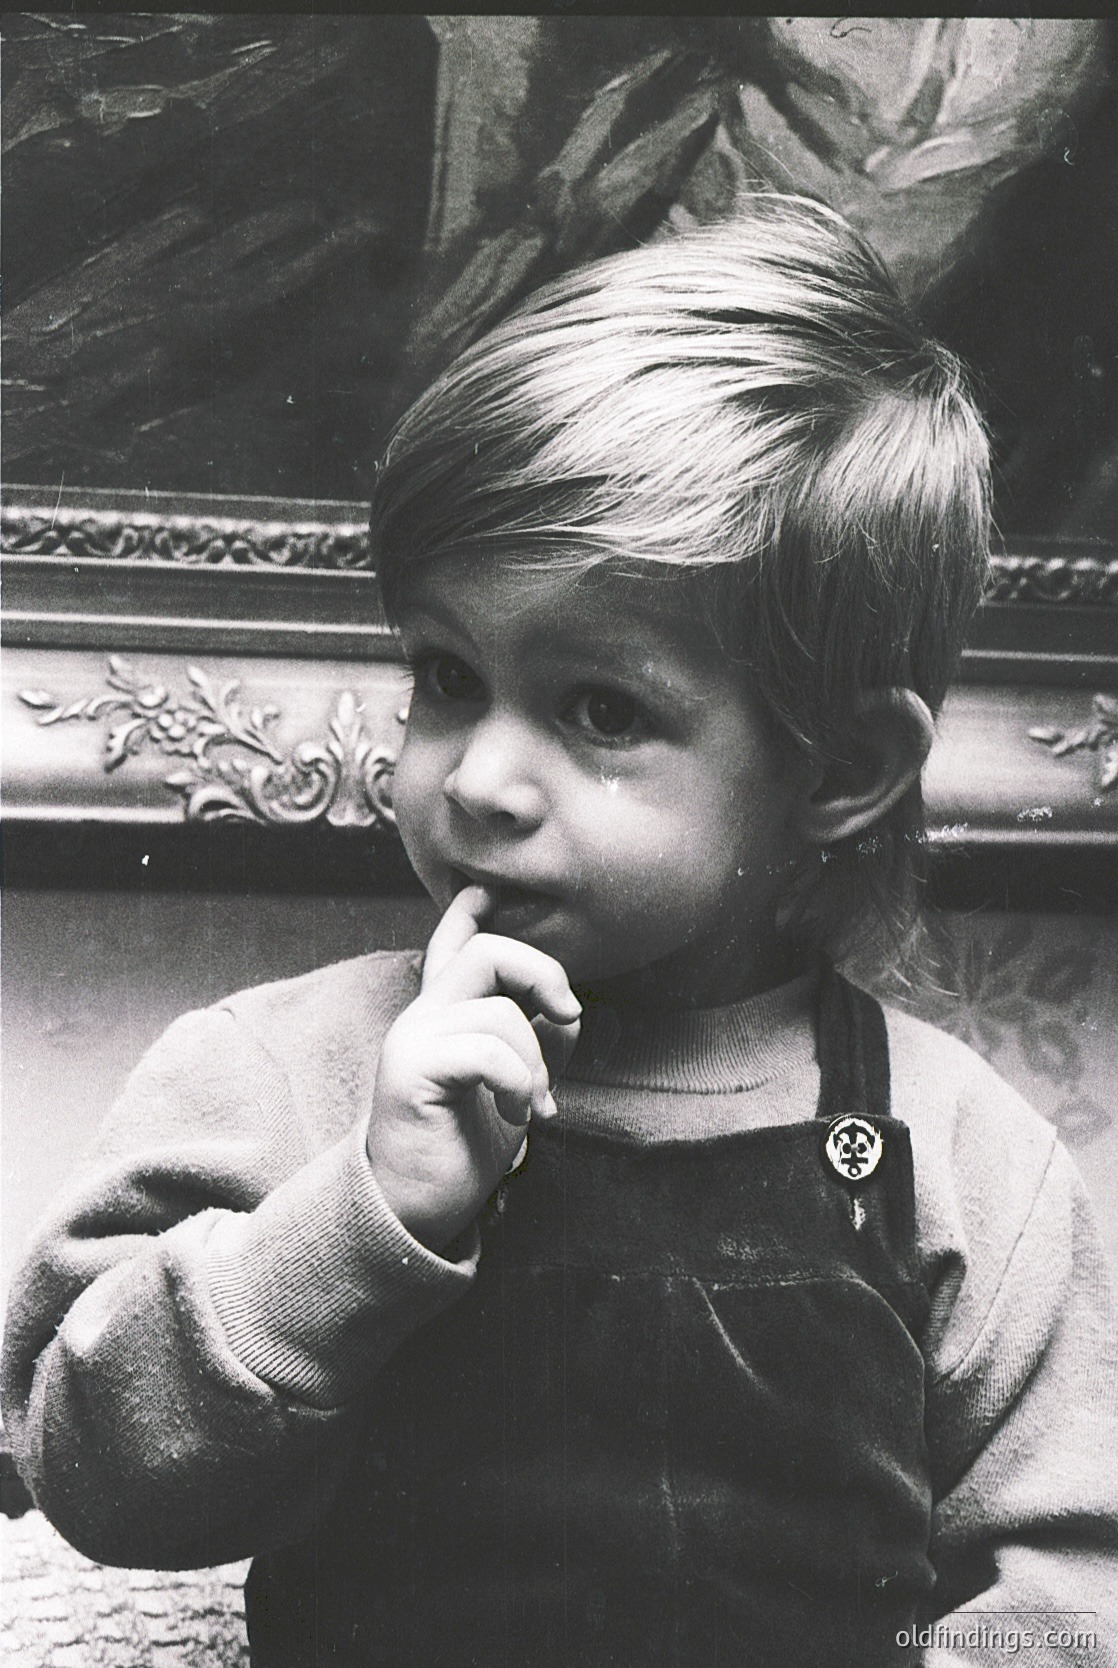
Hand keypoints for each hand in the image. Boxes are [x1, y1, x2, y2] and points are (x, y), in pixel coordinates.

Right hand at [366, 887, 580, 1251]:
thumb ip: (534, 1042)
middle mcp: (424, 1017)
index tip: (483, 890)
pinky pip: (486, 1051)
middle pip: (488, 953)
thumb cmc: (463, 1148)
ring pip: (499, 1011)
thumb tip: (565, 1010)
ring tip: (533, 1105)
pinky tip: (520, 1113)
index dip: (467, 915)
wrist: (416, 1208)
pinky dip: (520, 1083)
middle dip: (544, 976)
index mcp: (445, 1017)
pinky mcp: (411, 1071)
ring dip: (536, 1064)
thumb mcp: (513, 1086)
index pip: (451, 947)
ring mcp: (413, 1039)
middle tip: (566, 1018)